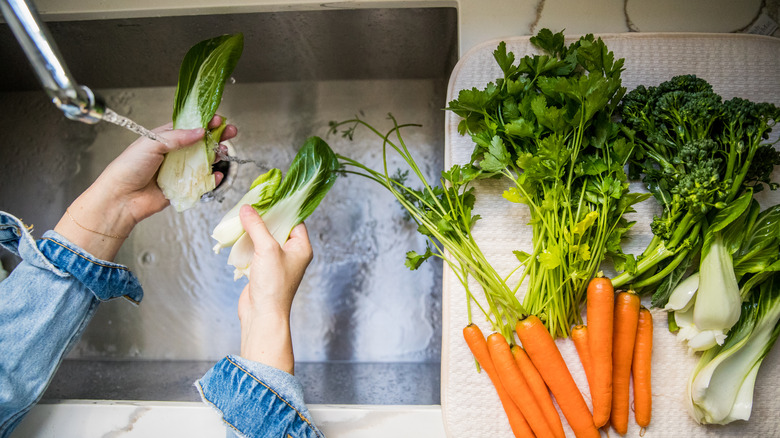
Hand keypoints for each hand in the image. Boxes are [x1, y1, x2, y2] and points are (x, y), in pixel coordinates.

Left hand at [95, 115, 237, 223]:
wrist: (122, 198)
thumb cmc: (129, 167)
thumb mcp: (152, 143)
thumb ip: (178, 137)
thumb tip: (200, 131)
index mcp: (165, 138)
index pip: (189, 126)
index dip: (205, 122)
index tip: (218, 119)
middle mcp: (174, 153)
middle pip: (201, 142)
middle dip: (217, 136)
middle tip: (231, 132)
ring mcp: (179, 170)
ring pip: (204, 161)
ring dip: (216, 156)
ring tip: (224, 152)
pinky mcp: (183, 187)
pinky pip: (202, 182)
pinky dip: (212, 179)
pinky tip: (217, 175)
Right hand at [236, 205, 312, 373]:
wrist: (262, 315)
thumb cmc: (273, 285)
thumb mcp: (267, 249)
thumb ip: (257, 226)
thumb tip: (247, 209)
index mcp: (301, 247)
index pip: (295, 221)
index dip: (282, 209)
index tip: (268, 198)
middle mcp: (291, 254)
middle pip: (277, 228)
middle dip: (264, 219)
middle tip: (250, 206)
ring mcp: (276, 262)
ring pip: (264, 239)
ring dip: (252, 231)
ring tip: (240, 218)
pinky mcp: (263, 270)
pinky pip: (255, 250)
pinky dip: (246, 243)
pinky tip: (236, 236)